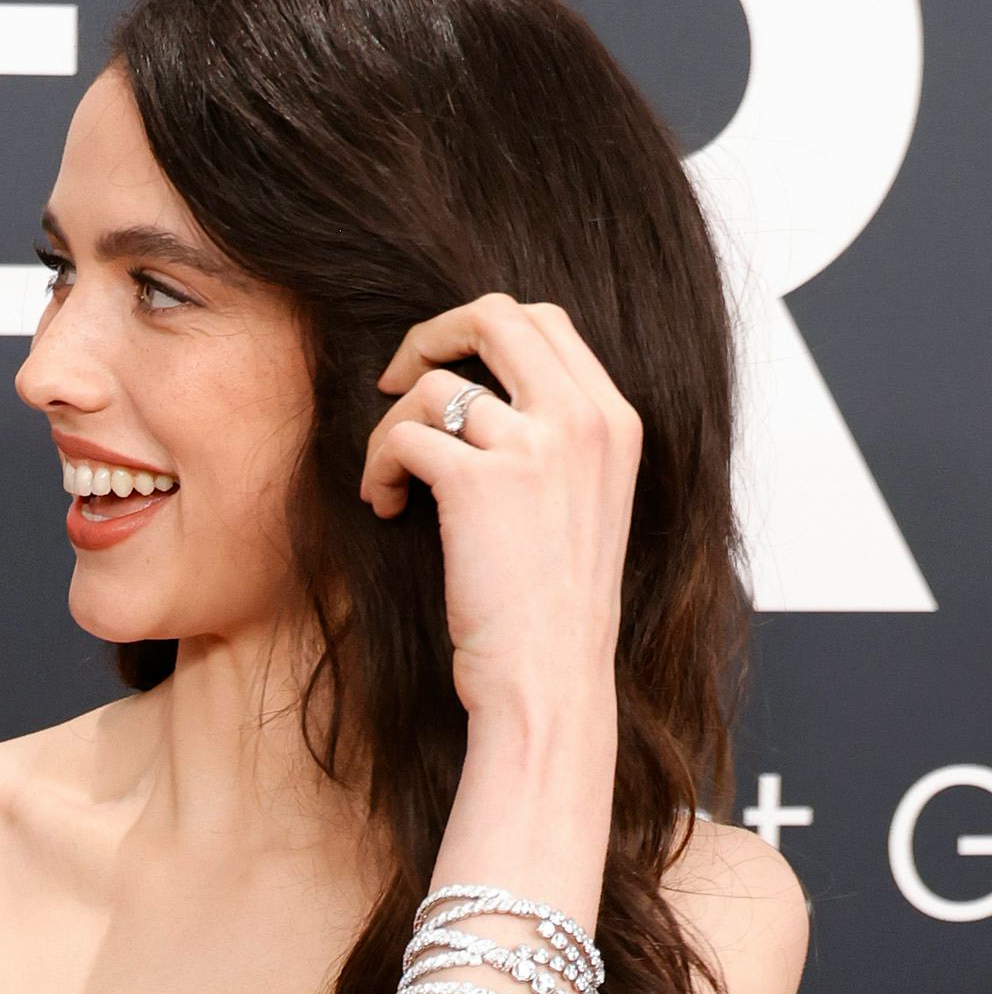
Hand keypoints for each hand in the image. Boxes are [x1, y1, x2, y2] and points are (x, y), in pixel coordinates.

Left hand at [360, 294, 639, 747]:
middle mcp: (583, 420)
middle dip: (431, 337)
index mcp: (614, 421)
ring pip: (436, 383)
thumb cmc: (553, 607)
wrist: (549, 677)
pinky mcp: (479, 482)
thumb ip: (556, 442)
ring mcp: (534, 446)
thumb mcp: (583, 505)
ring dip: (392, 425)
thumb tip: (486, 399)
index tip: (445, 370)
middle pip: (496, 316)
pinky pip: (404, 436)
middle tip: (394, 382)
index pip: (546, 322)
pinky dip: (378, 466)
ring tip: (388, 481)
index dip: (480, 332)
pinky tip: (384, 505)